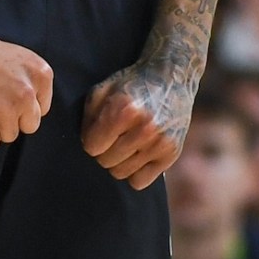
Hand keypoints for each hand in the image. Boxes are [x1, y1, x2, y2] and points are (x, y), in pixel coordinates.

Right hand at [0, 12, 52, 148]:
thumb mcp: (16, 58)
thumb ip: (28, 82)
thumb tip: (28, 108)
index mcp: (40, 74)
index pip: (40, 109)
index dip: (20, 107)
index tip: (4, 97)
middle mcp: (27, 93)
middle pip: (28, 126)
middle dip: (10, 119)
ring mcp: (6, 109)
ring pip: (9, 136)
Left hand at [83, 61, 191, 189]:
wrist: (172, 76)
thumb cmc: (132, 83)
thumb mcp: (103, 89)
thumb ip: (89, 117)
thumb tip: (86, 145)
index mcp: (124, 110)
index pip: (92, 147)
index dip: (92, 139)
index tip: (100, 131)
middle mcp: (144, 128)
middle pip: (106, 162)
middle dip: (105, 151)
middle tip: (114, 137)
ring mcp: (160, 142)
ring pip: (122, 174)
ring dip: (119, 161)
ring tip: (127, 143)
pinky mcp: (171, 154)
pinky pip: (140, 182)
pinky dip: (135, 172)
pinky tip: (138, 155)